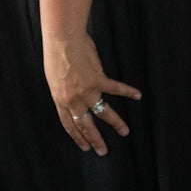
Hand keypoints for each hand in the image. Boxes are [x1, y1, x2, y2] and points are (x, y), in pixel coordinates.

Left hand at [43, 31, 140, 153]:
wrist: (62, 40)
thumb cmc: (55, 55)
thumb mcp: (53, 79)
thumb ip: (64, 91)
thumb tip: (73, 96)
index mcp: (60, 100)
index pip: (69, 125)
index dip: (78, 137)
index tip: (86, 147)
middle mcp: (74, 100)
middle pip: (86, 125)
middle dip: (96, 140)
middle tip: (103, 151)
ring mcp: (87, 91)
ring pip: (104, 112)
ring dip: (115, 123)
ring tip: (125, 131)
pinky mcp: (98, 79)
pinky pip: (116, 89)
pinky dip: (128, 92)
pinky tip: (137, 95)